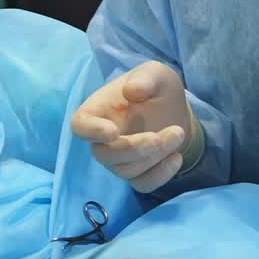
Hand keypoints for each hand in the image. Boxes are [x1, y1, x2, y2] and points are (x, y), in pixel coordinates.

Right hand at [70, 61, 192, 191]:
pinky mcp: (136, 173)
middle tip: (164, 134)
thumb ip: (145, 78)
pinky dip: (161, 175)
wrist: (174, 110)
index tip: (113, 130)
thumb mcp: (156, 74)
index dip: (91, 131)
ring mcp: (118, 159)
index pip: (80, 125)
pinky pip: (141, 184)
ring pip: (126, 170)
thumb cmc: (156, 88)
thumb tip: (132, 90)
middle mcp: (102, 139)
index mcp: (98, 111)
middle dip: (135, 148)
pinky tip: (177, 157)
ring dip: (155, 156)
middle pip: (103, 155)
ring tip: (178, 133)